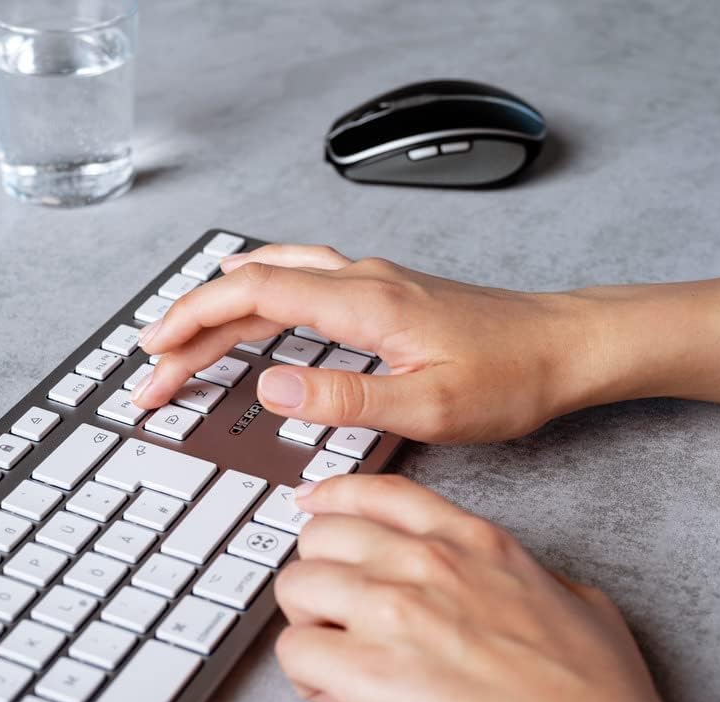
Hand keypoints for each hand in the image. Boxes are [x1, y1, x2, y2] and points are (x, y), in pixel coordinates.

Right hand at [133, 244, 597, 442]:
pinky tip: (251, 310)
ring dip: (220, 309)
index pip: (251, 295)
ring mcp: (371, 283)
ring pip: (272, 279)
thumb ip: (346, 396)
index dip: (192, 320)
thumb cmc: (512, 376)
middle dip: (191, 326)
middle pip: (250, 286)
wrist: (566, 348)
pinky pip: (299, 283)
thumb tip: (271, 387)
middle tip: (152, 370)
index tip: (153, 354)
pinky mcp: (383, 295)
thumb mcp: (430, 404)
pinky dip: (256, 299)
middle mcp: (360, 280)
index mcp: (363, 302)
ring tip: (182, 341)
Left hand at [274, 474, 719, 701]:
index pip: (379, 494)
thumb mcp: (579, 602)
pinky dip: (306, 675)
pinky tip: (341, 694)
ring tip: (338, 657)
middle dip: (321, 572)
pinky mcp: (366, 670)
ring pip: (295, 587)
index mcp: (473, 542)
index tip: (314, 506)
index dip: (334, 499)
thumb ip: (530, 580)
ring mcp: (392, 610)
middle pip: (321, 535)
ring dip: (307, 622)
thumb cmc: (596, 696)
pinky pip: (293, 652)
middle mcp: (424, 562)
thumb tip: (522, 588)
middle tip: (335, 610)